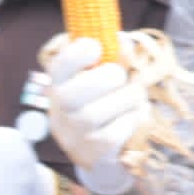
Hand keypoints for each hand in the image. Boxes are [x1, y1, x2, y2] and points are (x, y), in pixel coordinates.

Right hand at [38, 34, 150, 194]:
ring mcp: (77, 134)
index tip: (96, 47)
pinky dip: (136, 117)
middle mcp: (62, 111)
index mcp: (57, 86)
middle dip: (112, 76)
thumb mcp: (95, 78)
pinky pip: (123, 128)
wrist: (100, 155)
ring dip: (130, 97)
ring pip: (108, 108)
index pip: (59, 67)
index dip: (77, 53)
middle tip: (121, 77)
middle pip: (82, 89)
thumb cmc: (100, 104)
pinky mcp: (98, 152)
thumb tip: (124, 39)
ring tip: (132, 96)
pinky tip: (133, 116)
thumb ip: (107, 56)